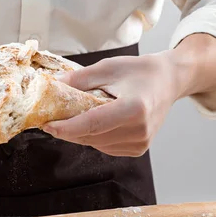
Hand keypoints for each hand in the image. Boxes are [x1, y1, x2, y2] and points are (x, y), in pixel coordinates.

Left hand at [43, 34, 215, 156]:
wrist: (168, 81)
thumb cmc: (140, 71)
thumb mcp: (108, 67)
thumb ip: (79, 79)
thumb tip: (52, 87)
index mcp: (134, 108)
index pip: (92, 124)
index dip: (66, 127)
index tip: (47, 125)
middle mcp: (140, 130)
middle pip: (91, 136)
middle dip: (67, 129)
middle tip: (51, 117)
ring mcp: (140, 143)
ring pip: (95, 144)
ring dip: (80, 133)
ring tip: (75, 115)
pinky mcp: (138, 149)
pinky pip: (105, 147)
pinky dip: (93, 137)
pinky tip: (96, 122)